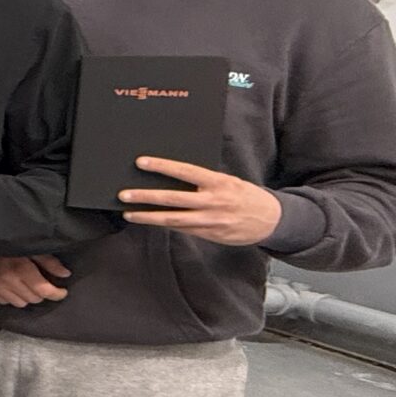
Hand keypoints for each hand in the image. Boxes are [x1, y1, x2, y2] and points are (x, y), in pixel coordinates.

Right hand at [0, 253, 69, 305]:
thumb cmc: (7, 242)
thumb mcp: (31, 247)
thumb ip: (49, 262)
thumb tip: (65, 274)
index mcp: (20, 268)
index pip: (44, 290)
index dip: (57, 293)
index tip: (62, 291)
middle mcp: (7, 281)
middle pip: (34, 299)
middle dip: (41, 293)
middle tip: (42, 284)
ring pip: (21, 304)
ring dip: (27, 297)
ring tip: (26, 286)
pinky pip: (5, 302)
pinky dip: (12, 297)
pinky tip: (11, 287)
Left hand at [120, 157, 282, 245]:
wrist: (271, 220)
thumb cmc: (245, 196)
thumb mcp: (229, 181)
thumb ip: (204, 181)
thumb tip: (173, 176)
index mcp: (219, 183)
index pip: (185, 171)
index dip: (162, 166)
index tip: (141, 162)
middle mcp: (213, 202)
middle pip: (173, 199)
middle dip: (145, 196)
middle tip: (123, 194)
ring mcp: (211, 220)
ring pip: (173, 219)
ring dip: (148, 216)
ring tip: (129, 213)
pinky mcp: (210, 234)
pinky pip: (182, 229)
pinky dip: (164, 225)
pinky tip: (149, 221)